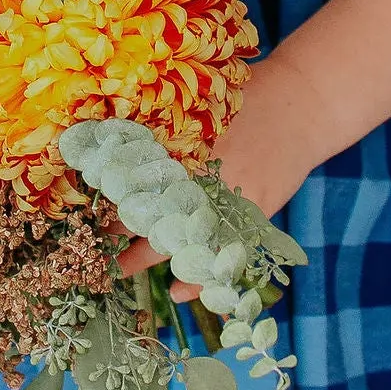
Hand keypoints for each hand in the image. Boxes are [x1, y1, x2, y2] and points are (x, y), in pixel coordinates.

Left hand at [114, 57, 324, 291]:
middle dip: (119, 229)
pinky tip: (176, 293)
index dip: (108, 194)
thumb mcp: (203, 105)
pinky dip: (199, 278)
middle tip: (94, 243)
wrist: (304, 104)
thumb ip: (170, 125)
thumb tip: (116, 139)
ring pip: (179, 237)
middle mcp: (202, 176)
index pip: (134, 177)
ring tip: (119, 268)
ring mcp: (229, 200)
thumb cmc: (248, 96)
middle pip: (150, 210)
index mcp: (186, 145)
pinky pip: (221, 255)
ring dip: (147, 255)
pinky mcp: (253, 215)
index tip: (86, 206)